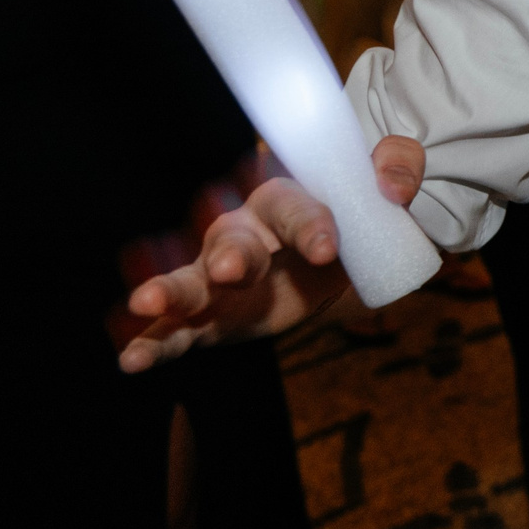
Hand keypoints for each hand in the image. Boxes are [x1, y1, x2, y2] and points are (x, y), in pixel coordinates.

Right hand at [117, 137, 425, 371]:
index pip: (292, 205)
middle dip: (231, 252)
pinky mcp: (208, 317)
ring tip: (148, 303)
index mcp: (282, 198)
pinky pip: (174, 331)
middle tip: (232, 269)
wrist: (335, 258)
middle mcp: (241, 232)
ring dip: (171, 291)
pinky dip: (153, 344)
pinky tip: (132, 359)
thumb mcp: (385, 191)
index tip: (329, 248)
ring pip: (190, 280)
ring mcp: (217, 278)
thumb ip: (396, 168)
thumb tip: (393, 185)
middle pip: (230, 237)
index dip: (309, 224)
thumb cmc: (353, 217)